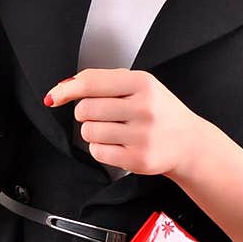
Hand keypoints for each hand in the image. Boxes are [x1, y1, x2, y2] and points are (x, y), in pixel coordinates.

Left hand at [44, 68, 203, 177]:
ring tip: (114, 130)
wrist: (188, 142)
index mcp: (143, 83)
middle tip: (104, 115)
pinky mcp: (138, 159)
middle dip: (86, 113)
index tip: (54, 96)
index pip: (91, 83)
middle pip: (85, 109)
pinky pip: (98, 152)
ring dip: (94, 132)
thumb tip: (63, 87)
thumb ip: (104, 81)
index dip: (66, 89)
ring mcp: (142, 136)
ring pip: (89, 132)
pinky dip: (101, 149)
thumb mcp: (140, 85)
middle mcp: (144, 108)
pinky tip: (118, 144)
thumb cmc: (160, 111)